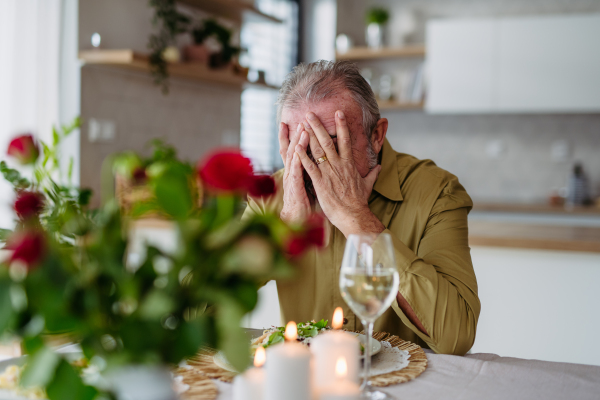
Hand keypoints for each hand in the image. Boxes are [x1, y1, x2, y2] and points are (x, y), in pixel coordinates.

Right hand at [279, 122, 311, 224]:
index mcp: (294, 171)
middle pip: (292, 149)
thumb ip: (308, 172)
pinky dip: (297, 160)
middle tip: (300, 120)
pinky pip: (296, 171)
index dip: (291, 136)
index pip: (292, 150)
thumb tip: (314, 163)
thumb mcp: (305, 184)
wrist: (294, 220)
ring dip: (298, 142)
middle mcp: (290, 172)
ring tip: (302, 129)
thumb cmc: (302, 203)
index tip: (290, 123)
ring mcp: (291, 179)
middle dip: (295, 134)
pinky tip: (299, 151)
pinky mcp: (295, 187)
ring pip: (294, 157)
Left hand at [295, 111, 383, 236]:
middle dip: (319, 126)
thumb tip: (379, 167)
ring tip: (302, 123)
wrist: (353, 215)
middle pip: (327, 141)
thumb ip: (372, 174)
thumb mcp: (368, 185)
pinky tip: (296, 147)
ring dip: (309, 136)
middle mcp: (338, 165)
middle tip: (310, 113)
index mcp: (349, 163)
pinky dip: (303, 156)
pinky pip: (310, 167)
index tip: (338, 113)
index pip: (345, 140)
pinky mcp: (320, 183)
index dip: (341, 125)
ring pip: (318, 150)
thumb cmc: (359, 202)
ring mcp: (329, 173)